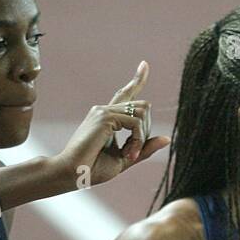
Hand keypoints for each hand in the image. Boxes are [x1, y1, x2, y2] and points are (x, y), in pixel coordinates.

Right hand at [56, 61, 170, 188]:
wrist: (72, 174)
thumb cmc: (92, 169)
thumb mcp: (125, 159)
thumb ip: (144, 148)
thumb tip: (167, 138)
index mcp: (107, 118)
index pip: (125, 94)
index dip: (137, 80)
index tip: (144, 65)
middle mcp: (104, 111)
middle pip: (142, 106)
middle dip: (146, 130)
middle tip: (134, 153)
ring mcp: (103, 111)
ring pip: (141, 112)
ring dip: (141, 137)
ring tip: (129, 155)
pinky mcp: (104, 116)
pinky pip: (135, 123)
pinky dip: (137, 140)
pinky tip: (128, 154)